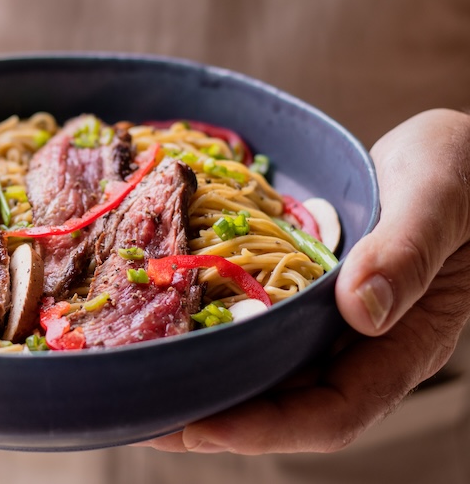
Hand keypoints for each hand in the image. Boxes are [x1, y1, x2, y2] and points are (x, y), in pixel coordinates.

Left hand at [143, 108, 469, 453]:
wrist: (457, 156)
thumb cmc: (461, 170)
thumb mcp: (438, 197)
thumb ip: (407, 251)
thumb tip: (360, 309)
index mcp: (405, 341)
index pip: (335, 411)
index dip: (270, 428)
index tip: (205, 424)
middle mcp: (363, 346)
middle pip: (288, 406)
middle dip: (218, 418)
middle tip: (149, 417)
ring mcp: (333, 323)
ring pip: (268, 372)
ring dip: (209, 385)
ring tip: (146, 387)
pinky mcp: (310, 295)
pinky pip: (262, 328)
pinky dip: (218, 336)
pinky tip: (173, 330)